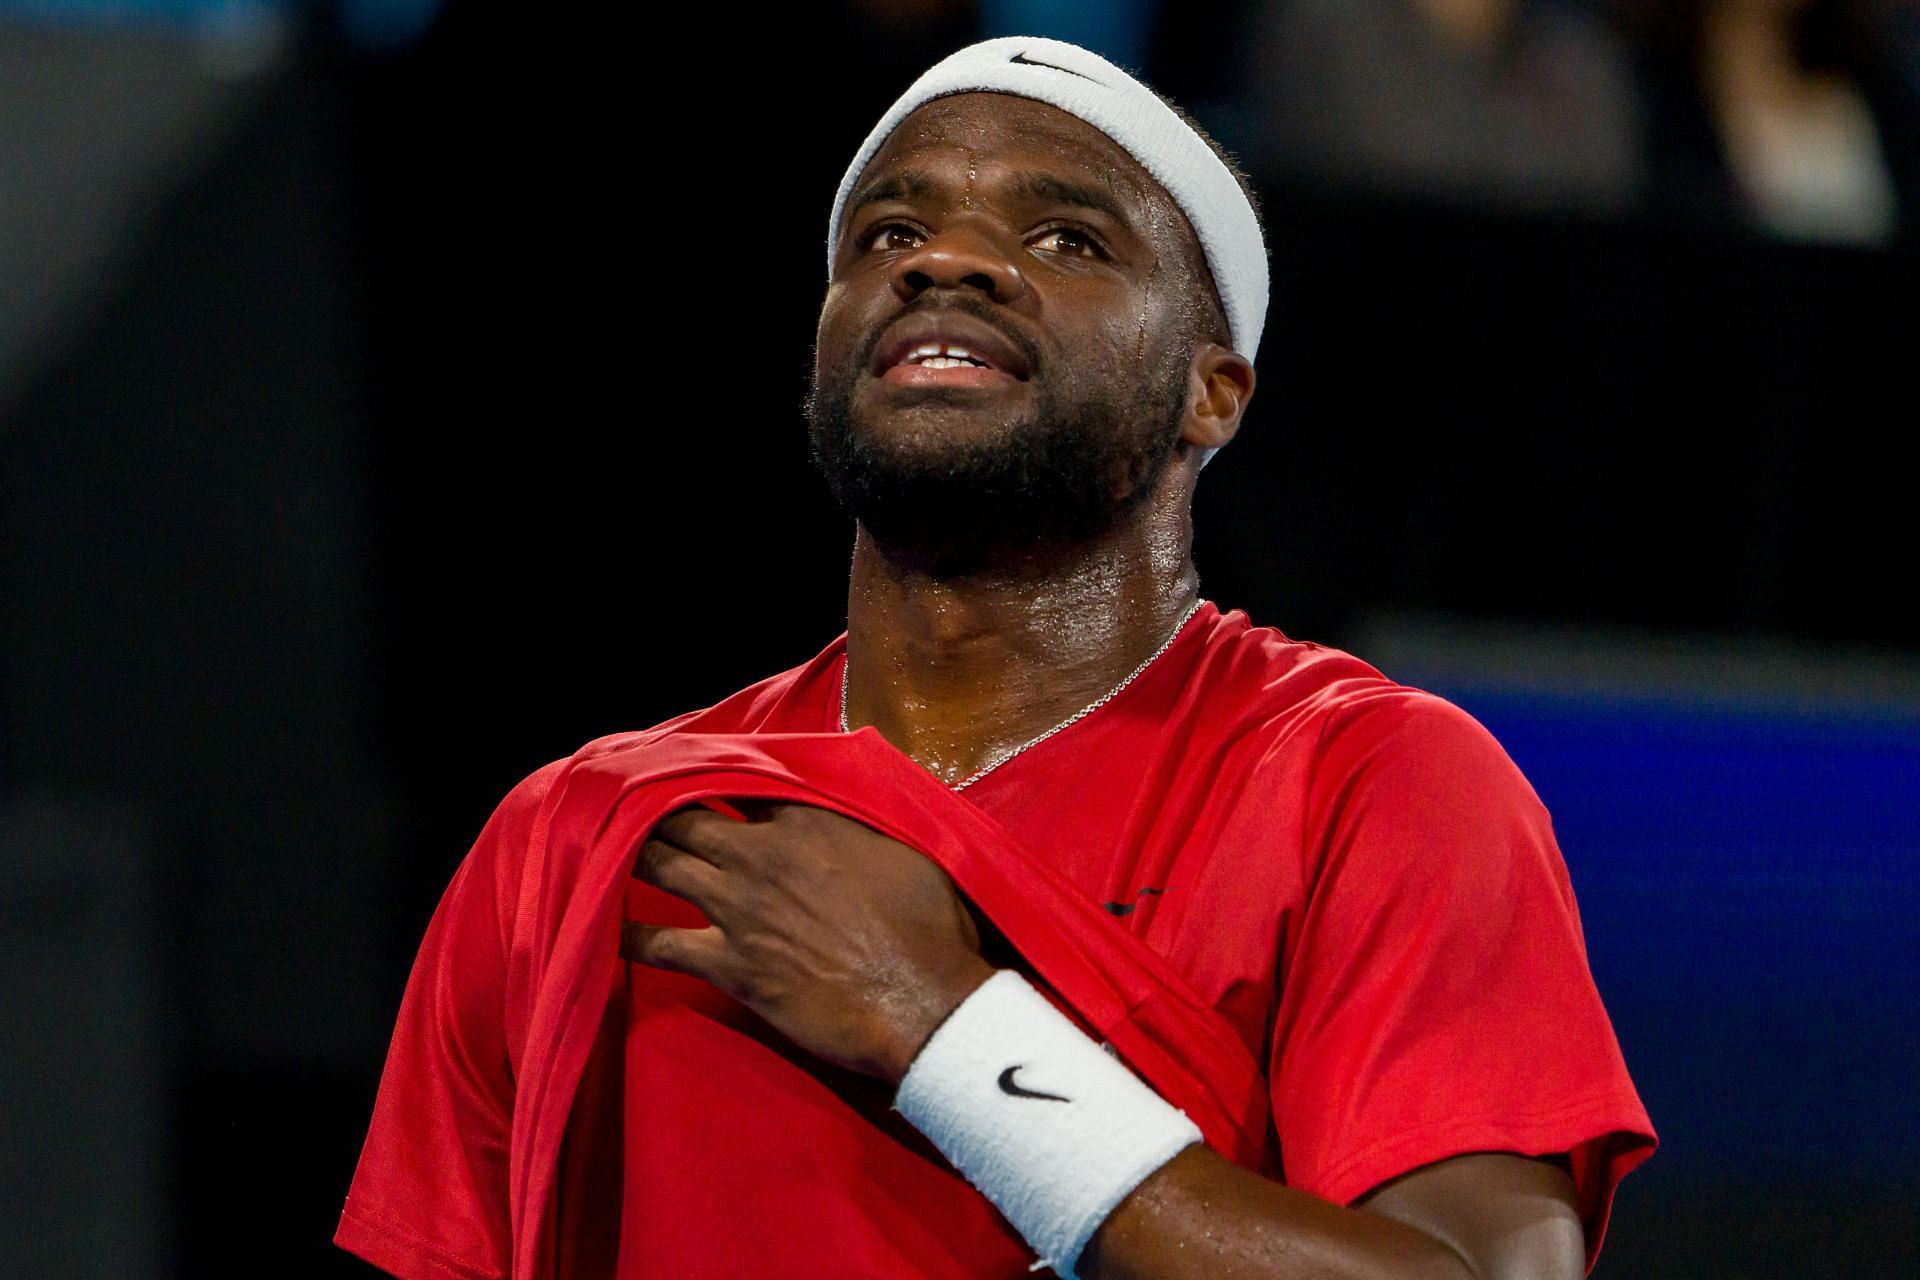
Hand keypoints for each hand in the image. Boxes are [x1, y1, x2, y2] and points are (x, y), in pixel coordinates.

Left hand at [620, 803, 996, 1082]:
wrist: (924, 1002)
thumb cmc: (933, 926)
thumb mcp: (913, 847)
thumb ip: (872, 819)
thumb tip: (869, 796)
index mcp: (809, 817)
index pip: (743, 779)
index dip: (712, 774)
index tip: (690, 768)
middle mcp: (763, 853)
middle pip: (686, 814)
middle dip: (650, 799)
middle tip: (619, 793)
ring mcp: (739, 908)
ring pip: (661, 863)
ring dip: (627, 849)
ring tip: (597, 840)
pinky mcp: (730, 964)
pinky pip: (658, 944)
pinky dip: (626, 932)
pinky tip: (599, 924)